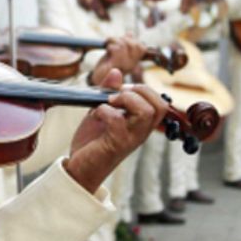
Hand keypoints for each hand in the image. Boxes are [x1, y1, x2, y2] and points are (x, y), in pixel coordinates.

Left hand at [65, 74, 167, 192]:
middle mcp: (140, 132)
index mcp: (141, 125)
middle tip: (116, 96)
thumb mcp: (101, 112)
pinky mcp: (115, 144)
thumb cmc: (92, 142)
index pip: (161, 103)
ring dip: (126, 100)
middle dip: (139, 91)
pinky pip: (117, 120)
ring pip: (146, 112)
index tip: (122, 90)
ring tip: (108, 103)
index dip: (144, 89)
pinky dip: (104, 111)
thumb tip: (116, 72)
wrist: (79, 168)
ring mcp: (130, 139)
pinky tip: (95, 116)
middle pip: (160, 105)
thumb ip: (109, 93)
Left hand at [89, 35, 146, 84]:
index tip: (123, 41)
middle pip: (134, 45)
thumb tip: (130, 33)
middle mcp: (131, 65)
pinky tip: (107, 50)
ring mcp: (123, 67)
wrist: (98, 78)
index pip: (142, 47)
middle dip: (123, 39)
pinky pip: (116, 50)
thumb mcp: (118, 52)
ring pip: (124, 45)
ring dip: (115, 41)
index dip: (133, 41)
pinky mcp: (114, 67)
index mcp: (135, 61)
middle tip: (114, 43)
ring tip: (109, 46)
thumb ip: (125, 43)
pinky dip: (110, 46)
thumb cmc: (109, 64)